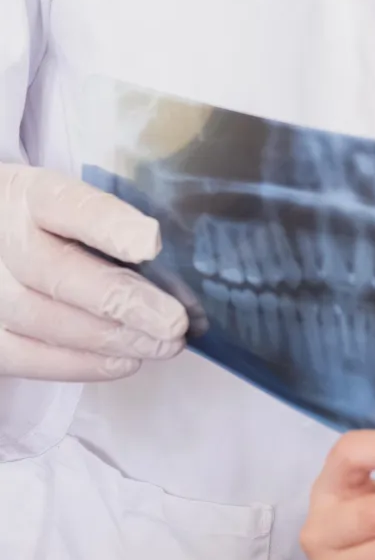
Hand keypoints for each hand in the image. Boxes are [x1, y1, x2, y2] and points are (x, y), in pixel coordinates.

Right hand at [0, 164, 188, 380]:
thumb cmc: (49, 224)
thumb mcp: (70, 203)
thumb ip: (108, 221)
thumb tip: (167, 256)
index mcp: (28, 195)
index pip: (68, 205)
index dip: (110, 226)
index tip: (152, 243)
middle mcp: (2, 240)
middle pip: (57, 273)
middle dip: (122, 301)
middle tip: (173, 321)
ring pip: (44, 321)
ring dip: (110, 339)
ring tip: (163, 345)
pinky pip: (27, 356)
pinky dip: (79, 364)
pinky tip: (123, 361)